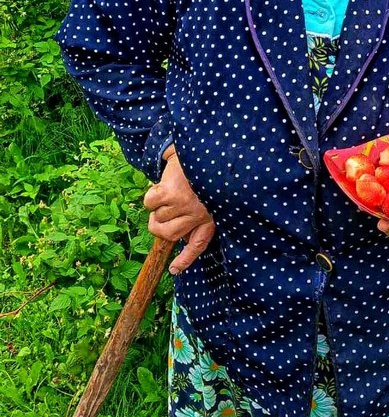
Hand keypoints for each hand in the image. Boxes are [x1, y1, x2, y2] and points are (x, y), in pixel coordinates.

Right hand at [143, 146, 215, 274]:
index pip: (198, 245)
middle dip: (159, 226)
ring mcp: (184, 205)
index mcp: (211, 216)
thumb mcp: (210, 192)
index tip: (174, 270)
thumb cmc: (204, 169)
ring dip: (159, 204)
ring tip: (172, 187)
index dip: (185, 259)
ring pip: (158, 217)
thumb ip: (198, 213)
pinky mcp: (171, 194)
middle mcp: (198, 214)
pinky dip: (151, 194)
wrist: (204, 146)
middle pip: (169, 234)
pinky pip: (150, 203)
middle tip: (160, 213)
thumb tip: (183, 234)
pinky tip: (163, 182)